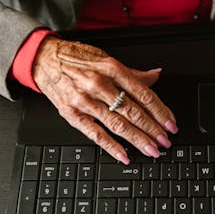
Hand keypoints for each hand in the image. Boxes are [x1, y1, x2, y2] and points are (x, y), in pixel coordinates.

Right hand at [33, 37, 177, 163]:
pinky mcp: (72, 114)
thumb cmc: (76, 58)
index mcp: (112, 69)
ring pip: (118, 124)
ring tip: (152, 150)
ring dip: (138, 140)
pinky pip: (95, 134)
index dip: (160, 111)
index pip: (143, 94)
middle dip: (153, 129)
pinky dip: (111, 147)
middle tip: (166, 142)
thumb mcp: (106, 58)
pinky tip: (124, 156)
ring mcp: (85, 101)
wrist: (43, 58)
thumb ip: (132, 72)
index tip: (171, 124)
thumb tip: (156, 75)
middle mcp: (99, 85)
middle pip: (133, 111)